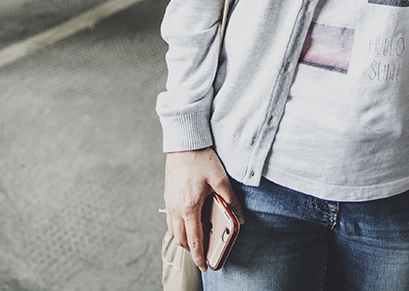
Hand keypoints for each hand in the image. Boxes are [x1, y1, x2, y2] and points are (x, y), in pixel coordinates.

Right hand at [163, 148, 241, 270]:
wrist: (184, 141)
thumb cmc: (201, 158)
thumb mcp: (221, 179)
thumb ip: (230, 200)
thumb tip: (239, 217)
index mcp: (190, 208)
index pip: (194, 240)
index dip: (199, 256)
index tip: (204, 266)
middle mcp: (177, 208)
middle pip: (181, 239)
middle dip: (192, 249)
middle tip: (203, 252)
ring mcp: (170, 202)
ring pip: (173, 230)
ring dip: (184, 238)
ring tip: (197, 238)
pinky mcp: (168, 194)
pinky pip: (170, 218)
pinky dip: (178, 226)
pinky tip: (189, 220)